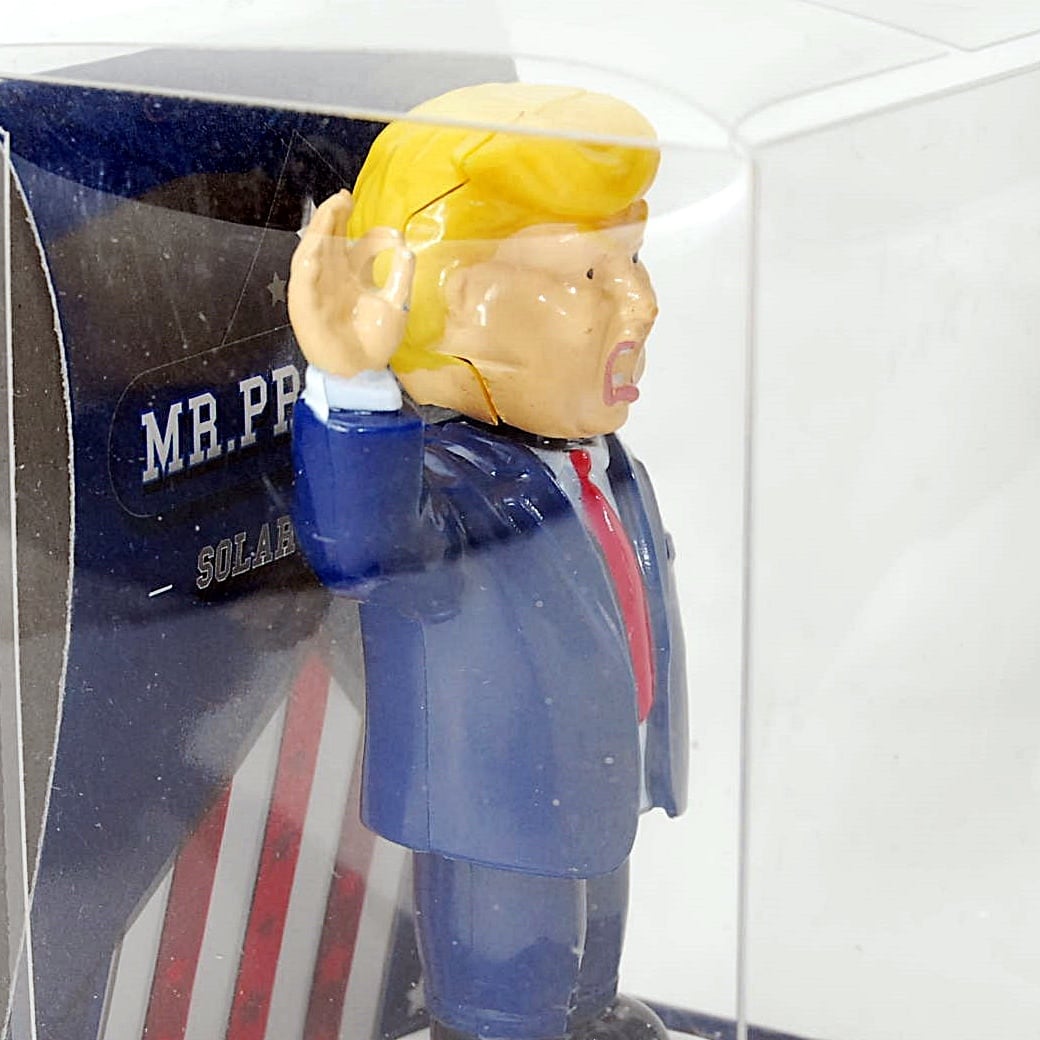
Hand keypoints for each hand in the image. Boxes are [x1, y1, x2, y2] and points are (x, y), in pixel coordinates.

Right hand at [288, 190, 414, 376]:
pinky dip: (309, 263)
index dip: (374, 235)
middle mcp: (334, 277)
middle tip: (344, 196)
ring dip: (319, 230)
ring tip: (330, 210)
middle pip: (330, 239)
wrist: (360, 372)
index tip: (395, 235)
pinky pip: (303, 281)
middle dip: (335, 217)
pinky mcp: (306, 306)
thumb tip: (406, 248)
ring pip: (313, 251)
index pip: (359, 245)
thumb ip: (400, 276)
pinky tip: (316, 246)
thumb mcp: (396, 304)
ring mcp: (318, 289)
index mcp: (354, 275)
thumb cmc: (375, 341)